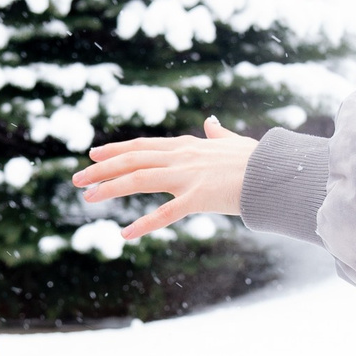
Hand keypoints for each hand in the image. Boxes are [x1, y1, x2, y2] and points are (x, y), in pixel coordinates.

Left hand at [76, 115, 257, 243]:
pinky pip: (166, 213)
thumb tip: (211, 122)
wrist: (277, 172)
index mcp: (188, 146)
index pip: (143, 145)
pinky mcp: (199, 197)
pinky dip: (145, 223)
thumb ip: (218, 134)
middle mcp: (182, 157)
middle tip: (77, 179)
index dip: (116, 150)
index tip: (94, 154)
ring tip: (88, 198)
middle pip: (133, 160)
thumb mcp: (233, 142)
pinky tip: (125, 233)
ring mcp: (189, 176)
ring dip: (111, 188)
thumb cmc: (259, 160)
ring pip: (140, 179)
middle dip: (102, 169)